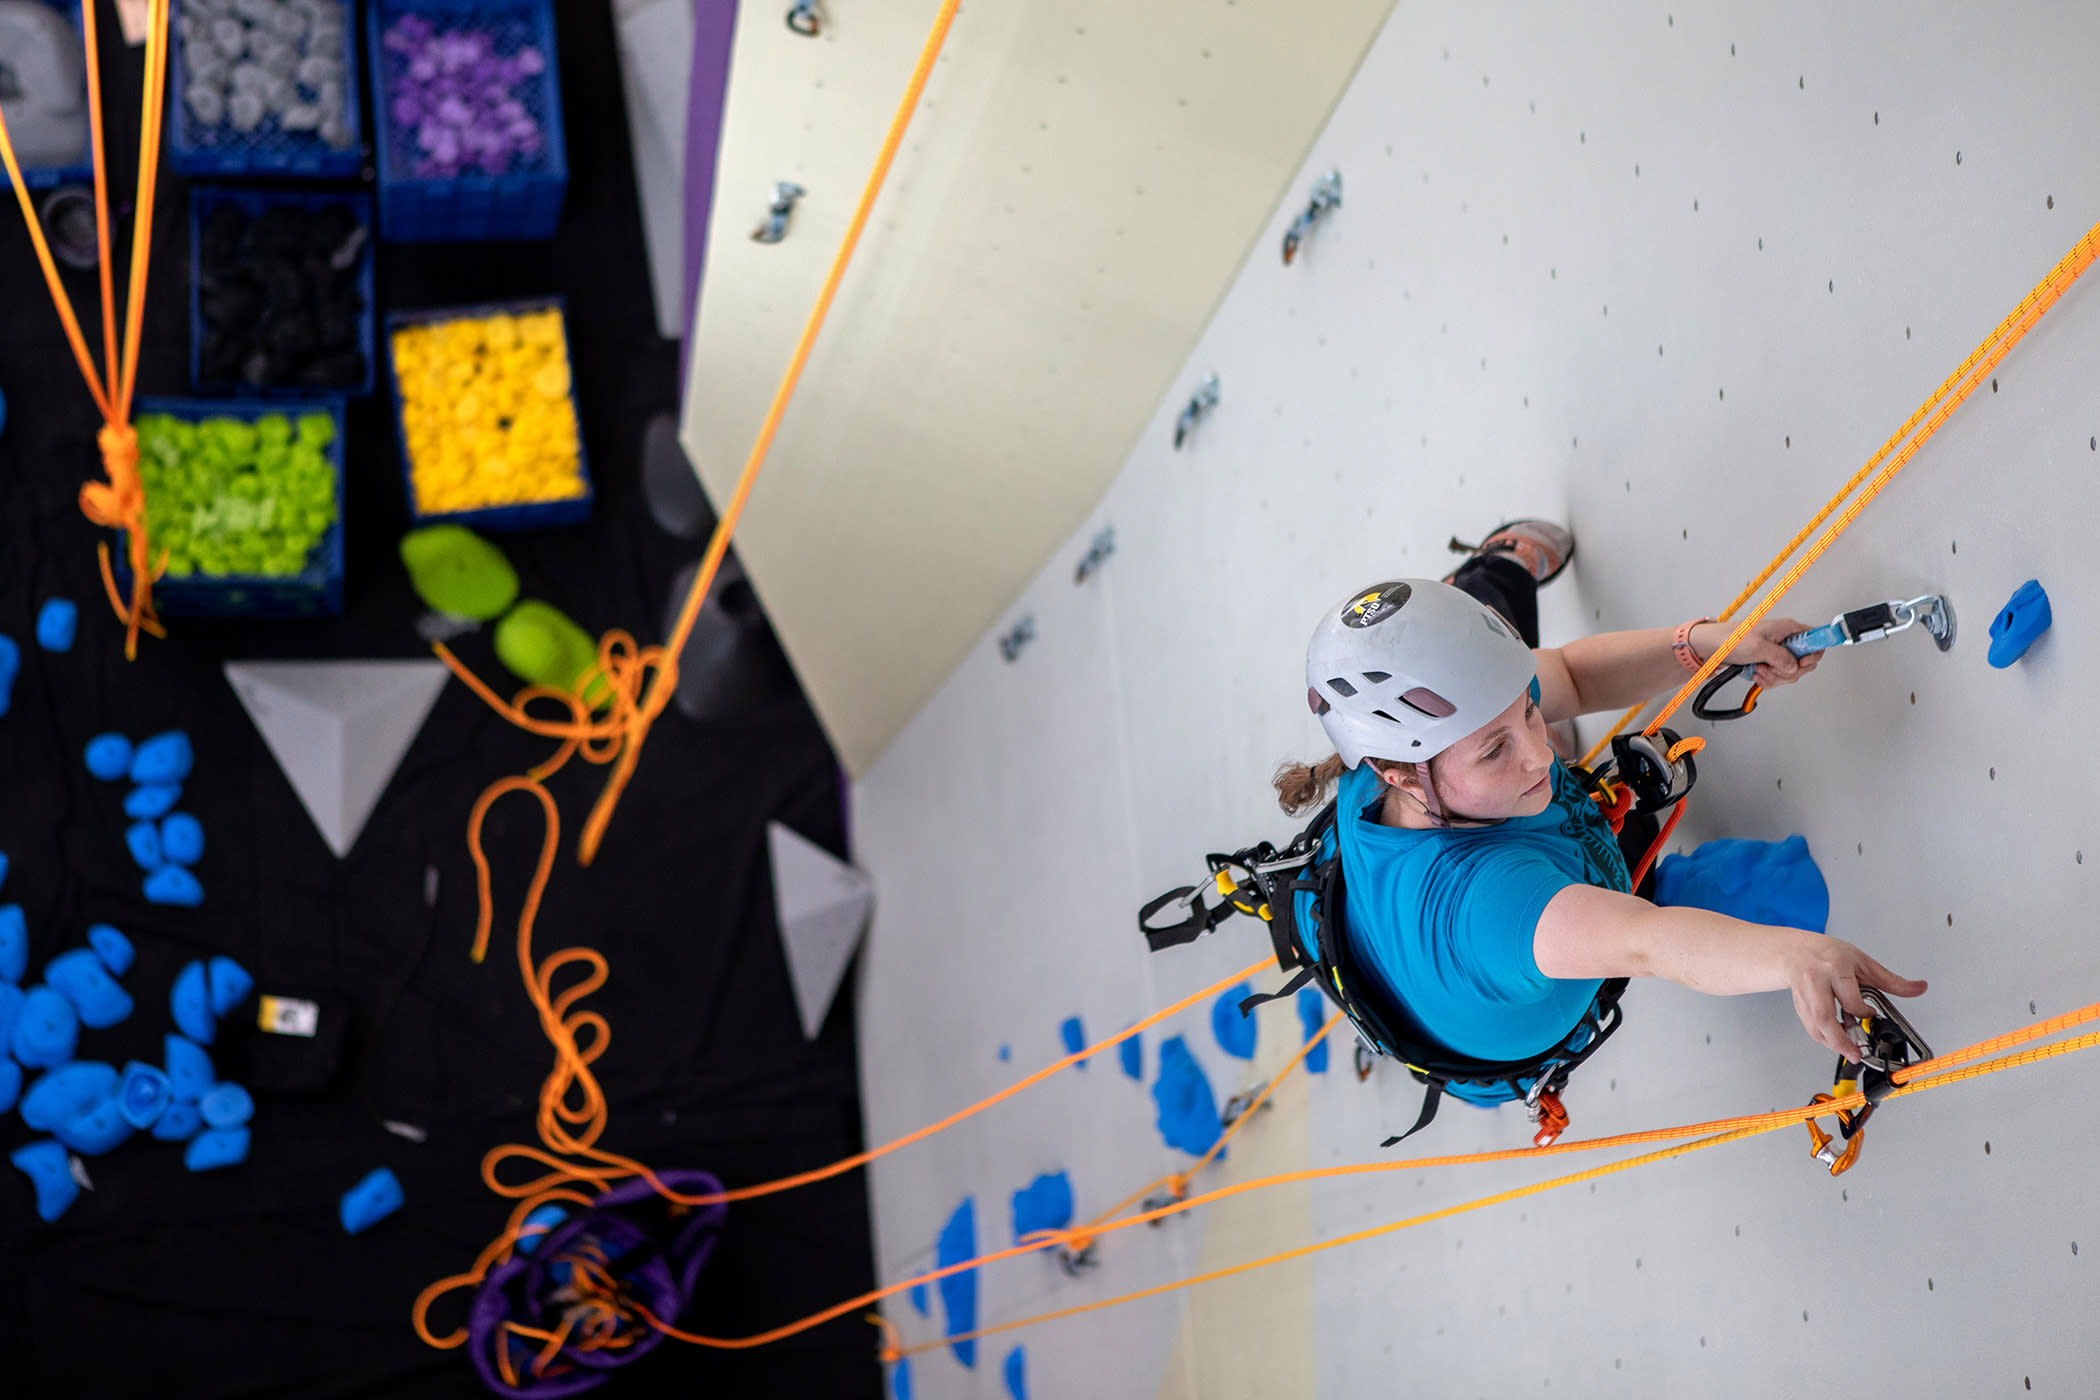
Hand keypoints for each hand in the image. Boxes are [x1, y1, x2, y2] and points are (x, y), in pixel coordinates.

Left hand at [1692, 617, 1823, 688]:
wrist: (1711, 647)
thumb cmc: (1730, 639)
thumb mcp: (1758, 647)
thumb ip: (1780, 657)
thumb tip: (1794, 667)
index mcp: (1788, 629)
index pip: (1816, 641)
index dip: (1812, 655)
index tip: (1801, 664)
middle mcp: (1785, 640)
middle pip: (1804, 663)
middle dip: (1788, 671)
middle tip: (1771, 667)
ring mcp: (1777, 652)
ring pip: (1790, 673)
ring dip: (1774, 676)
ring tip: (1758, 669)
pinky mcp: (1769, 662)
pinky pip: (1777, 677)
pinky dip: (1767, 679)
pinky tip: (1756, 674)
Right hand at [1783, 935, 1927, 1061]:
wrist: (1795, 952)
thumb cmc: (1828, 954)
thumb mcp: (1863, 962)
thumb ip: (1891, 980)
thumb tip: (1919, 988)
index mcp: (1835, 968)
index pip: (1850, 999)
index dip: (1864, 1012)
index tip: (1870, 1013)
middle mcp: (1816, 981)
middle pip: (1824, 1017)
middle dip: (1840, 1041)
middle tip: (1855, 1054)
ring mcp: (1804, 994)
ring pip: (1814, 1026)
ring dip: (1831, 1042)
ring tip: (1848, 1049)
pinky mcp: (1798, 1005)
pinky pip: (1810, 1027)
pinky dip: (1823, 1036)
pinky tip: (1835, 1037)